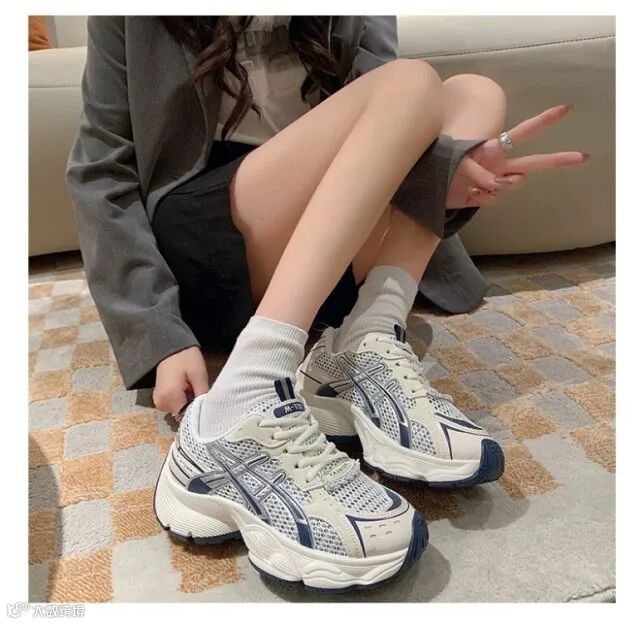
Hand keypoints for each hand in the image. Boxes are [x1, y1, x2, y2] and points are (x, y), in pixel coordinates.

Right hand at [153, 346, 208, 413]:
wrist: (169, 346)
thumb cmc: (186, 358)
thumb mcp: (199, 375)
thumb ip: (202, 396)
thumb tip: (207, 412)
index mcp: (169, 397)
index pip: (188, 417)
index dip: (199, 412)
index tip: (206, 402)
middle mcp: (161, 404)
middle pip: (183, 415)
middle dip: (194, 406)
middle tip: (199, 390)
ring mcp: (159, 402)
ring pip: (180, 411)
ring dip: (189, 403)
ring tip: (193, 388)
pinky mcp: (160, 399)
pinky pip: (175, 406)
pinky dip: (183, 400)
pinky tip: (187, 389)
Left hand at [447, 105, 587, 207]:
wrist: (425, 186)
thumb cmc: (440, 163)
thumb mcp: (457, 161)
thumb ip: (478, 170)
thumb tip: (497, 185)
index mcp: (494, 148)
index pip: (523, 132)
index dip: (544, 121)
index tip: (566, 109)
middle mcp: (499, 164)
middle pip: (534, 161)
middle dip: (558, 159)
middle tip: (582, 157)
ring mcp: (493, 182)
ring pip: (515, 184)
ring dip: (502, 184)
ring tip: (479, 182)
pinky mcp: (484, 198)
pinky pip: (493, 200)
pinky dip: (482, 198)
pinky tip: (470, 193)